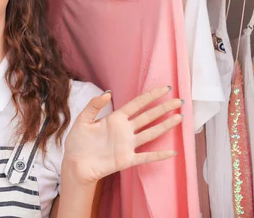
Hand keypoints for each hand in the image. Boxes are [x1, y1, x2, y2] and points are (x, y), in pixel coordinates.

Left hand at [62, 86, 181, 184]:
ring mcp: (127, 145)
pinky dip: (159, 155)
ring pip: (151, 133)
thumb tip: (108, 93)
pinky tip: (172, 152)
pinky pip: (145, 157)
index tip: (165, 89)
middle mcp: (125, 130)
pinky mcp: (126, 159)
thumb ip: (94, 105)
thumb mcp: (83, 119)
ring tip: (179, 118)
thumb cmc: (77, 141)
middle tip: (179, 101)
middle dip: (163, 108)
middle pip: (148, 117)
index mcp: (115, 118)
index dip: (150, 96)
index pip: (137, 104)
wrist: (74, 164)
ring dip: (165, 126)